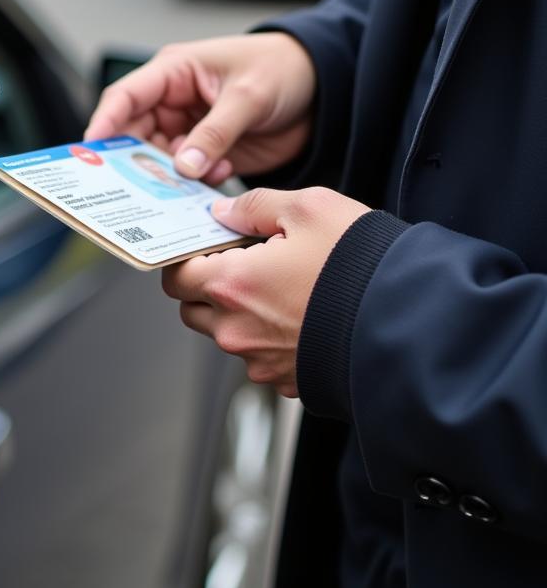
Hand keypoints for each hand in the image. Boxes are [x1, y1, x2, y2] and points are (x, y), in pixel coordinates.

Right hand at [85, 34, 316, 185]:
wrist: (321, 90)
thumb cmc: (281, 69)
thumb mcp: (247, 96)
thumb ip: (215, 133)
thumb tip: (184, 167)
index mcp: (174, 72)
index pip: (126, 97)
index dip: (105, 123)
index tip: (92, 151)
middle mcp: (174, 102)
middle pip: (135, 135)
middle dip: (134, 160)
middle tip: (131, 186)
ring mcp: (189, 129)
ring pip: (160, 160)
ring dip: (170, 177)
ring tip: (183, 189)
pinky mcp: (208, 152)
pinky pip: (188, 175)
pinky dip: (197, 184)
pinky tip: (218, 178)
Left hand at [162, 187, 368, 396]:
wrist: (413, 323)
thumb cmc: (362, 265)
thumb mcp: (309, 209)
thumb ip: (255, 206)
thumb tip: (224, 214)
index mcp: (231, 285)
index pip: (176, 276)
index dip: (188, 257)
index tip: (209, 246)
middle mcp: (237, 330)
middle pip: (193, 308)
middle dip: (208, 286)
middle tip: (244, 263)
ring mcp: (260, 362)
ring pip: (226, 335)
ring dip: (239, 313)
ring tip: (282, 288)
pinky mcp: (286, 381)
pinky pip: (260, 357)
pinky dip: (269, 338)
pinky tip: (302, 315)